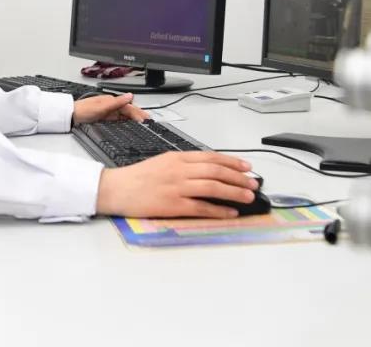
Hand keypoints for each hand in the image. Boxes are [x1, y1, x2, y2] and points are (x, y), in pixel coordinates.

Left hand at [72, 92, 148, 123]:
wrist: (70, 116)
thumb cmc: (83, 110)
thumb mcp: (101, 107)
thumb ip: (117, 102)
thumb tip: (130, 96)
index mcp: (111, 101)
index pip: (128, 106)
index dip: (137, 112)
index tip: (145, 119)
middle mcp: (110, 106)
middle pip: (127, 110)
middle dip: (138, 114)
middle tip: (148, 121)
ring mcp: (107, 112)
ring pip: (124, 115)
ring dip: (133, 118)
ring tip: (142, 123)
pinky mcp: (104, 119)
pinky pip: (118, 120)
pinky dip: (125, 122)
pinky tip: (128, 126)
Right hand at [95, 151, 257, 218]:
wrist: (117, 188)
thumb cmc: (137, 177)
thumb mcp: (162, 162)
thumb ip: (183, 164)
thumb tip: (207, 170)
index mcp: (177, 157)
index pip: (211, 157)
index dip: (232, 162)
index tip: (247, 167)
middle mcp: (179, 170)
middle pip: (216, 171)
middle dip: (238, 177)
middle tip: (253, 183)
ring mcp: (177, 187)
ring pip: (212, 187)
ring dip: (233, 192)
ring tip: (248, 196)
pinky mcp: (173, 205)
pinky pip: (201, 207)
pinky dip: (218, 210)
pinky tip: (230, 212)